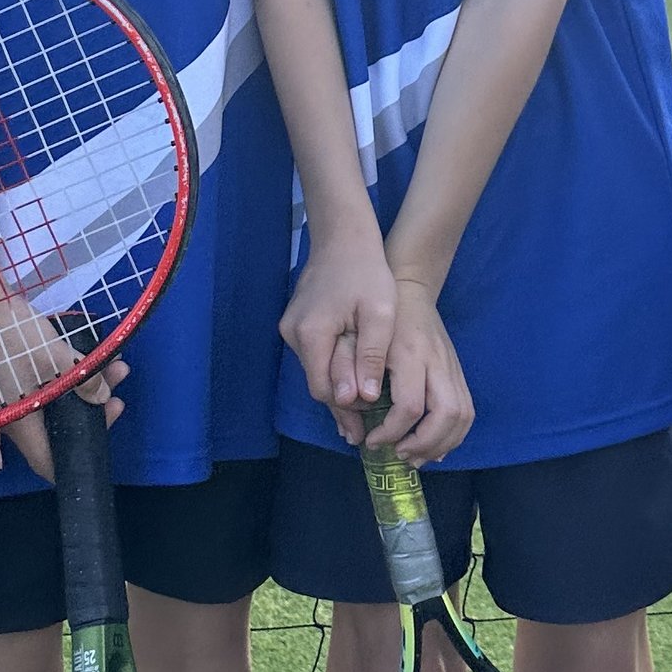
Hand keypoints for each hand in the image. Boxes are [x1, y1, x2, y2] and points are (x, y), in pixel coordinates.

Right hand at [279, 227, 400, 418]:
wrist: (343, 236)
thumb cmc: (367, 271)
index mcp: (312, 333)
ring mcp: (292, 329)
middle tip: (363, 435)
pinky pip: (315, 357)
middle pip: (318, 383)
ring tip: (360, 418)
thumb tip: (362, 399)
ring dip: (338, 390)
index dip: (347, 409)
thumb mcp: (379, 314)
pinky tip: (350, 385)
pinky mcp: (297, 324)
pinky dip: (332, 372)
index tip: (368, 428)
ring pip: (316, 371)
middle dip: (341, 408)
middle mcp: (294, 335)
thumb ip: (369, 356)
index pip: (325, 387)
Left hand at [356, 278, 474, 462]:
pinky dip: (453, 434)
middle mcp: (436, 361)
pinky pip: (466, 410)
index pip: (410, 407)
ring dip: (442, 444)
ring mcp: (451, 366)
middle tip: (398, 453)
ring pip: (463, 415)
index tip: (372, 441)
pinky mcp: (457, 371)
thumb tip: (350, 431)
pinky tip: (433, 445)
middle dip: (424, 444)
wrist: (409, 288)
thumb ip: (353, 384)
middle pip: (447, 415)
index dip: (391, 432)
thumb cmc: (376, 317)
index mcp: (410, 354)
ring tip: (416, 455)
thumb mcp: (357, 344)